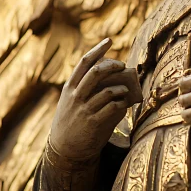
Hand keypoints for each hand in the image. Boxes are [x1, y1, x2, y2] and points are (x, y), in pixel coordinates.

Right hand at [49, 38, 131, 159]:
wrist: (65, 149)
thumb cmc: (73, 121)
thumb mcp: (72, 101)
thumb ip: (87, 89)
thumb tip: (113, 77)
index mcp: (70, 87)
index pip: (84, 62)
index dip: (98, 49)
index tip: (109, 40)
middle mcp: (75, 96)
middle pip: (96, 72)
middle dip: (113, 66)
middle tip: (122, 65)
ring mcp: (84, 109)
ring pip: (107, 91)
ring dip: (121, 88)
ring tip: (125, 90)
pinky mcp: (93, 122)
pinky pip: (112, 108)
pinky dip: (121, 104)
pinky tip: (123, 105)